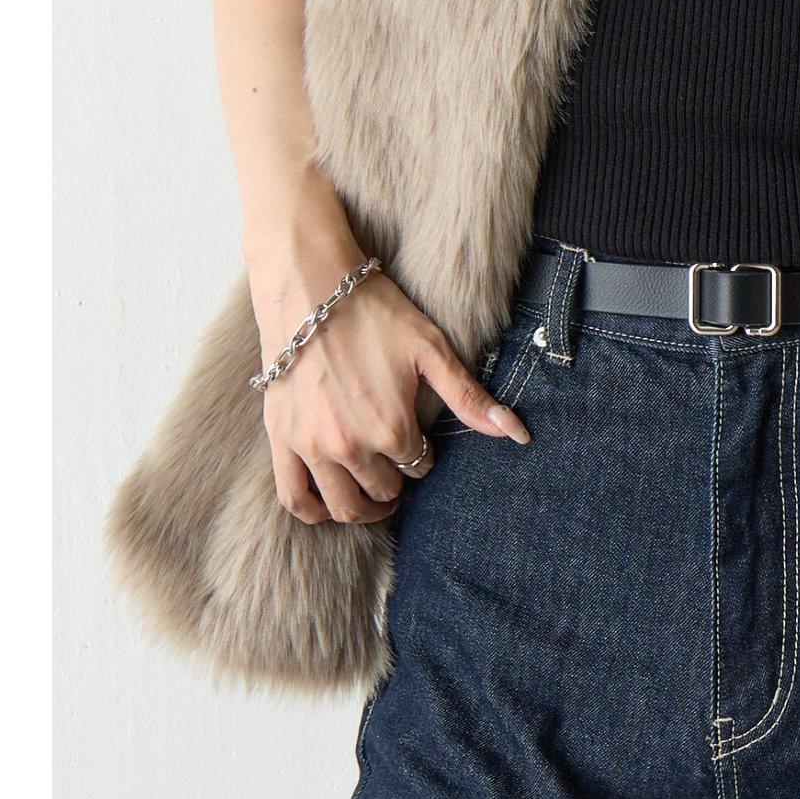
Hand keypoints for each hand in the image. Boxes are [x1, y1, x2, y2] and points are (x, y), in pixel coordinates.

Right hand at [254, 263, 529, 524]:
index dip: (424, 455)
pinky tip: (328, 504)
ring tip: (373, 496)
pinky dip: (313, 511)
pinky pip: (294, 498)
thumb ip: (469, 399)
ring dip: (364, 508)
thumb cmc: (374, 314)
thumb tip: (518, 434)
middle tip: (398, 465)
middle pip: (383, 490)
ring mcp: (311, 447)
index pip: (418, 466)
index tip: (420, 441)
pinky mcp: (281, 440)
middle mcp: (350, 447)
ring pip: (343, 506)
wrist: (310, 287)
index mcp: (392, 429)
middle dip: (397, 482)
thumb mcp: (431, 351)